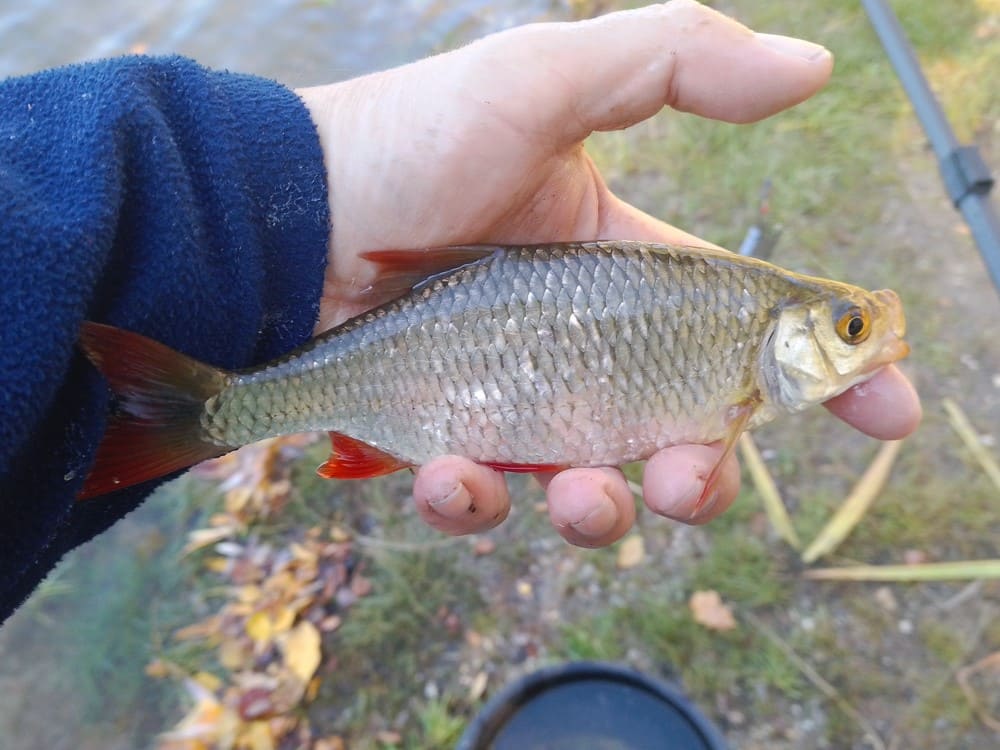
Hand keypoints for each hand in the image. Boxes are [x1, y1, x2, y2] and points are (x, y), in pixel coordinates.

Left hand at [296, 0, 920, 545]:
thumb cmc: (412, 141)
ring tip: (585, 494)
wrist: (286, 211)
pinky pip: (482, 502)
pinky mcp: (443, 442)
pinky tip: (455, 471)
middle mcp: (582, 350)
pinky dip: (478, 502)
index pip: (746, 330)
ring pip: (592, 493)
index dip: (824, 374)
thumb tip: (813, 70)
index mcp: (626, 273)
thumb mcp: (544, 81)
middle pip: (679, 440)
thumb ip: (675, 64)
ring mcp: (513, 404)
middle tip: (690, 477)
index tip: (887, 409)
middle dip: (703, 477)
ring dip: (605, 514)